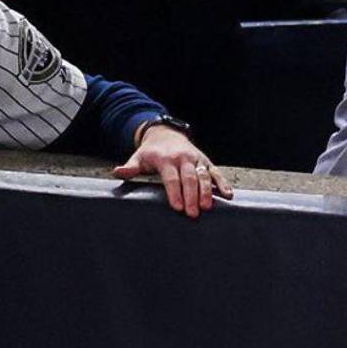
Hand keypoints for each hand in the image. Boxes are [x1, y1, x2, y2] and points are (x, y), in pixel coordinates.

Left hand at [114, 125, 233, 218]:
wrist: (166, 134)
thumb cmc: (151, 152)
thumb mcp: (138, 157)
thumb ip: (130, 167)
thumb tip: (118, 172)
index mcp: (166, 159)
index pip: (171, 178)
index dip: (175, 192)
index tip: (178, 207)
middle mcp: (183, 158)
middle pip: (189, 178)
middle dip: (192, 196)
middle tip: (193, 213)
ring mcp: (197, 160)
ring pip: (203, 176)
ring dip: (207, 192)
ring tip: (207, 207)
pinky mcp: (206, 162)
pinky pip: (216, 173)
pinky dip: (223, 183)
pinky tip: (228, 195)